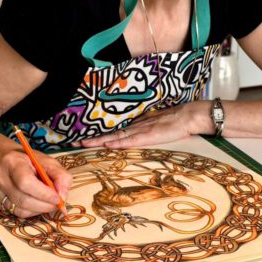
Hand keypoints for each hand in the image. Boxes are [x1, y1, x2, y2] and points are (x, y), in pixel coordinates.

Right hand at [0, 147, 72, 219]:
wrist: (0, 158)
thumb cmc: (27, 160)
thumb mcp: (47, 161)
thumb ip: (60, 176)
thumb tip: (63, 197)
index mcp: (12, 162)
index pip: (25, 182)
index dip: (43, 194)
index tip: (57, 198)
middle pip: (23, 200)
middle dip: (44, 206)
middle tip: (56, 205)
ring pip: (18, 210)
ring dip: (38, 210)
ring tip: (47, 204)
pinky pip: (14, 213)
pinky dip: (29, 211)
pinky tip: (35, 204)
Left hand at [77, 105, 195, 148]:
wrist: (187, 116)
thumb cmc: (174, 121)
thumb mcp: (155, 125)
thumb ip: (144, 129)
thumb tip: (131, 137)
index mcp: (135, 124)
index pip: (113, 131)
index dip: (98, 134)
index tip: (83, 138)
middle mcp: (134, 126)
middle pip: (109, 134)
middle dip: (91, 139)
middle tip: (74, 142)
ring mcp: (140, 130)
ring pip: (115, 137)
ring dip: (99, 141)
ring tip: (83, 144)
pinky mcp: (148, 136)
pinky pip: (130, 140)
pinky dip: (118, 143)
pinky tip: (108, 145)